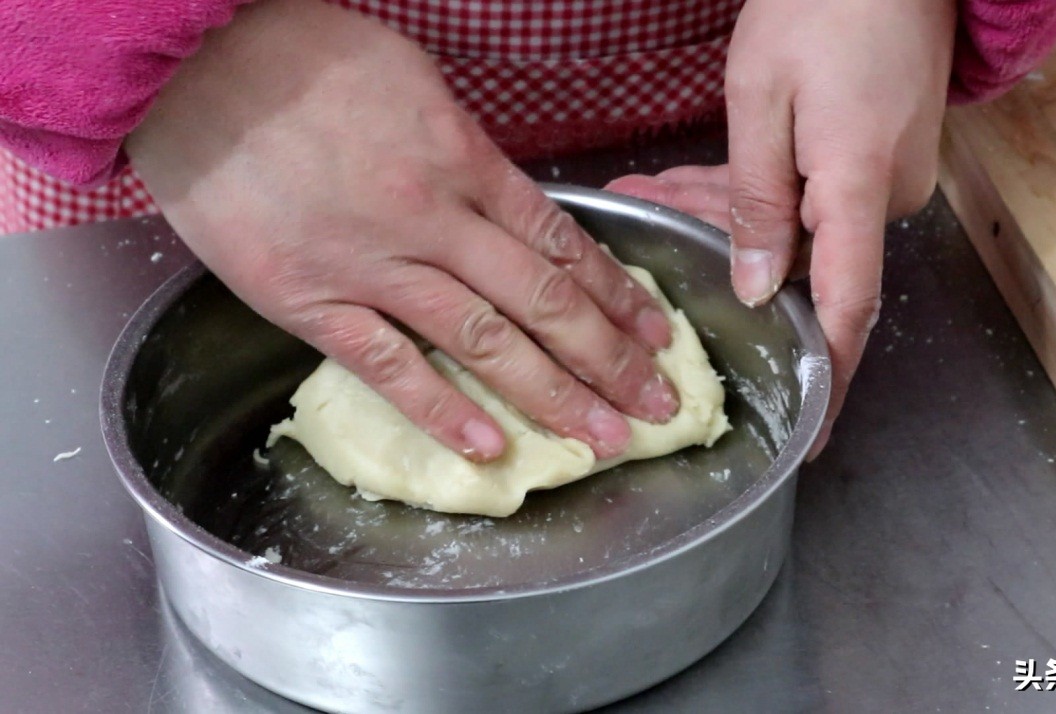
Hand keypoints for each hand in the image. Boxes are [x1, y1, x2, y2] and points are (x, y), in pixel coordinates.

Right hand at [127, 0, 678, 462]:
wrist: (192, 63)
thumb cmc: (302, 57)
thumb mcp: (413, 84)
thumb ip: (466, 154)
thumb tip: (506, 203)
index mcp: (463, 160)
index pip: (562, 244)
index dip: (617, 296)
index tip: (656, 336)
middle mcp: (433, 217)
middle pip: (542, 301)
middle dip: (607, 360)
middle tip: (654, 407)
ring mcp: (371, 262)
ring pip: (483, 341)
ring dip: (551, 395)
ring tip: (601, 438)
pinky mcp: (307, 299)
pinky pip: (386, 363)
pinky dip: (441, 408)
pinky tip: (490, 444)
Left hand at [608, 0, 955, 458]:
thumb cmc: (828, 4)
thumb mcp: (764, 96)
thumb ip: (753, 199)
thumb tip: (758, 287)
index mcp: (855, 187)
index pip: (845, 311)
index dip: (825, 381)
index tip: (808, 437)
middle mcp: (882, 196)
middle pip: (800, 262)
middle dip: (722, 259)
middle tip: (646, 230)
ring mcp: (886, 177)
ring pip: (797, 225)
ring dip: (729, 218)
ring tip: (653, 195)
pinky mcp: (876, 157)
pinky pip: (811, 193)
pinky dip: (760, 190)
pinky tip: (698, 180)